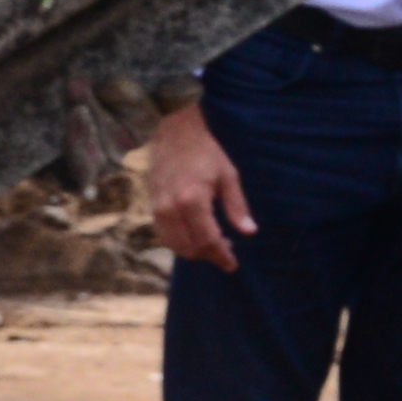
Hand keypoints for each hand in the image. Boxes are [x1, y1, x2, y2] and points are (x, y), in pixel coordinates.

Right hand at [148, 98, 253, 273]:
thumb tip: (250, 232)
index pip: (208, 241)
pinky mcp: (151, 209)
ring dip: (194, 251)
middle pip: (190, 249)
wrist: (175, 135)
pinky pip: (165, 237)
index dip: (221, 256)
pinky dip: (180, 243)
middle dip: (209, 255)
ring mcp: (158, 210)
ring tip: (213, 242)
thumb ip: (237, 206)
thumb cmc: (206, 153)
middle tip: (226, 248)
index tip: (232, 265)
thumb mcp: (228, 176)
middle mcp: (171, 210)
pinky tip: (195, 234)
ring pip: (175, 247)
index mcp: (193, 201)